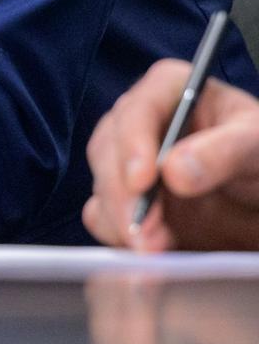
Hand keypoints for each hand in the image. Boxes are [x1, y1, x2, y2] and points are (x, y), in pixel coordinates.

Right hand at [84, 59, 258, 249]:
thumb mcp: (257, 144)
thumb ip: (223, 152)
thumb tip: (174, 172)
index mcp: (169, 91)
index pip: (137, 111)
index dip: (133, 145)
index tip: (142, 182)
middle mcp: (139, 123)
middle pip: (108, 151)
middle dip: (123, 195)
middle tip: (144, 233)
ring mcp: (129, 162)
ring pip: (101, 184)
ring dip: (119, 219)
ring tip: (151, 251)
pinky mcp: (128, 199)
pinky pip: (103, 214)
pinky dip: (116, 235)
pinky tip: (142, 252)